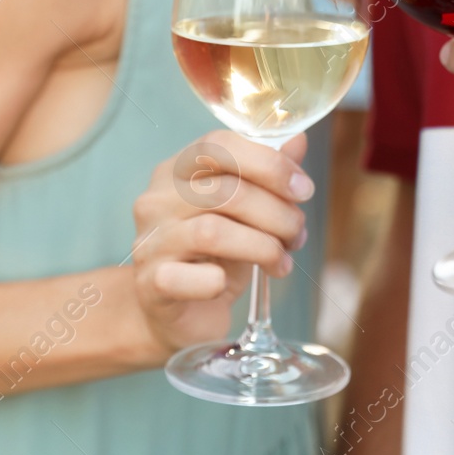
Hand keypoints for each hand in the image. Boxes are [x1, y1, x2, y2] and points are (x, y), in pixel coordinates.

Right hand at [130, 131, 311, 352]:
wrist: (179, 314)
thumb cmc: (213, 256)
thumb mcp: (245, 212)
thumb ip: (266, 174)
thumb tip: (297, 139)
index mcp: (177, 170)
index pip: (218, 145)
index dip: (268, 164)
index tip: (303, 190)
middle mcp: (157, 200)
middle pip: (225, 190)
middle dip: (276, 213)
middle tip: (297, 235)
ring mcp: (150, 241)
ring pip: (212, 231)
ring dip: (261, 247)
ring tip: (280, 262)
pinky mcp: (150, 284)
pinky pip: (187, 278)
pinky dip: (216, 282)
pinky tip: (228, 285)